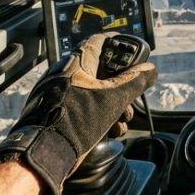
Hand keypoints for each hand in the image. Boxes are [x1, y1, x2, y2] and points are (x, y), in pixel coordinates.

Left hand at [0, 33, 156, 194]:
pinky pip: (82, 108)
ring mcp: (58, 94)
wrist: (44, 152)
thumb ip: (135, 82)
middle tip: (131, 97)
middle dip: (120, 86)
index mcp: (75, 63)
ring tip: (121, 121)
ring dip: (113, 105)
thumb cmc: (76, 120)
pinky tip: (108, 131)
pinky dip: (98, 116)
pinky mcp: (56, 113)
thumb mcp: (114, 99)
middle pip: (100, 71)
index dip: (118, 43)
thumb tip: (151, 69)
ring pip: (93, 92)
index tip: (132, 51)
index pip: (99, 42)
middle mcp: (64, 74)